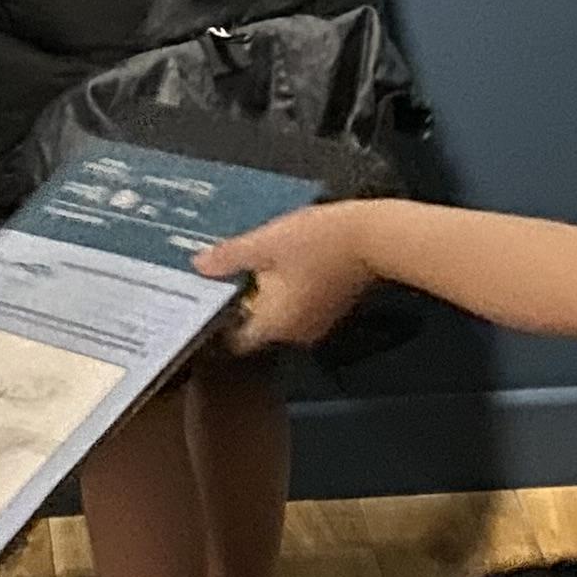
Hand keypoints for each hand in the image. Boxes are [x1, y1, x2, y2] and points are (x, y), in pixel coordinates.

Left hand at [197, 203, 385, 352]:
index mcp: (275, 325)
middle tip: (224, 273)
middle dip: (241, 301)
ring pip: (277, 313)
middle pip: (256, 326)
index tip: (206, 300)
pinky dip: (287, 288)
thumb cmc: (321, 241)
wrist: (375, 236)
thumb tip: (200, 266)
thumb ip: (230, 257)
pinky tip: (282, 261)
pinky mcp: (331, 307)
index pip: (235, 341)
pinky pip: (298, 304)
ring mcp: (316, 322)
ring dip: (264, 292)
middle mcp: (296, 333)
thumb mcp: (265, 243)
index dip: (218, 322)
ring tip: (251, 261)